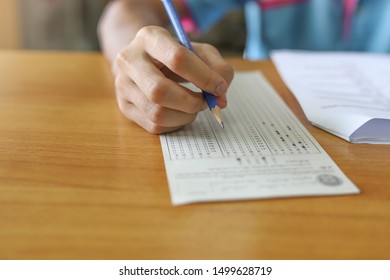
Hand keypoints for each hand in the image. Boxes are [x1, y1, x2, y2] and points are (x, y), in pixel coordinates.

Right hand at [114, 25, 233, 133]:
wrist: (144, 61)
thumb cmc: (175, 56)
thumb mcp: (199, 51)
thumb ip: (217, 68)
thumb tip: (220, 98)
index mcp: (149, 37)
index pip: (177, 59)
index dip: (204, 77)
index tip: (220, 87)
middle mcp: (129, 60)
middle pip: (160, 91)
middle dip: (191, 102)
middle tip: (205, 102)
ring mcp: (123, 85)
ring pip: (156, 113)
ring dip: (184, 116)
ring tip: (193, 107)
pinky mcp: (124, 106)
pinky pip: (154, 125)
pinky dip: (175, 124)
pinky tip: (180, 113)